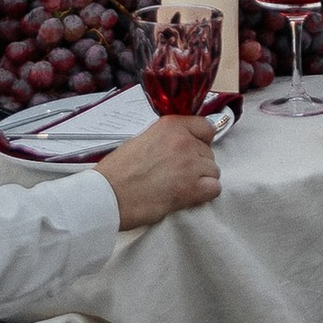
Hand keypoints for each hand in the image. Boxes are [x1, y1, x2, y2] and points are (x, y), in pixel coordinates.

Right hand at [98, 118, 221, 228]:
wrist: (108, 194)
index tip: (193, 150)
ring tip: (179, 186)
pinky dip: (204, 194)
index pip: (206, 127)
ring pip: (213, 171)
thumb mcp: (142, 139)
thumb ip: (166, 139)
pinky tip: (188, 196)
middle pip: (209, 152)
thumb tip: (181, 146)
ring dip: (201, 180)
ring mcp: (190, 165)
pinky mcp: (192, 189)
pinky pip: (214, 189)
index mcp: (171, 125)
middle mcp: (184, 141)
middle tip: (177, 174)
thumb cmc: (117, 171)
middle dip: (197, 164)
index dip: (201, 141)